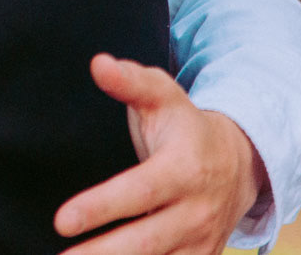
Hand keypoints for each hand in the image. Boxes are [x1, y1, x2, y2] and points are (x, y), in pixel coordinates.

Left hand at [54, 55, 266, 254]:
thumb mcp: (162, 96)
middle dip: (102, 254)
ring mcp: (201, 242)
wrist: (239, 163)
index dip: (100, 207)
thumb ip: (130, 81)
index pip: (139, 192)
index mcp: (185, 169)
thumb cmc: (186, 126)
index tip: (61, 220)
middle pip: (146, 241)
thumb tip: (99, 64)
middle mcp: (196, 211)